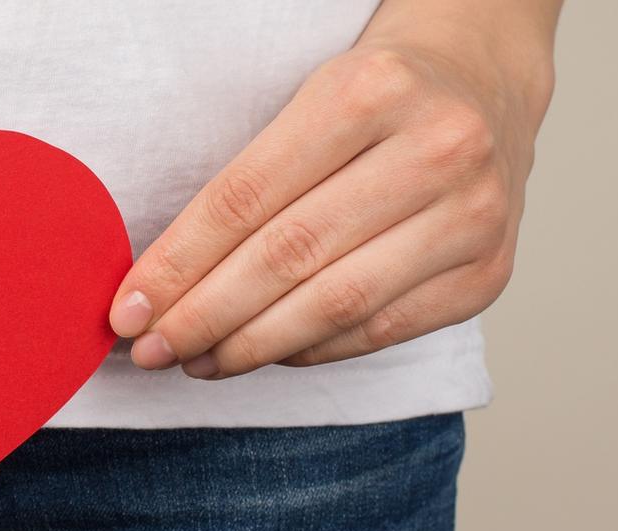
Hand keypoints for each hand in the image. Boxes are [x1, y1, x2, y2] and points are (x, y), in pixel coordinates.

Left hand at [109, 6, 556, 379]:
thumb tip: (156, 286)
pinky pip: (379, 331)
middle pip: (288, 257)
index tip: (128, 309)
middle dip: (203, 315)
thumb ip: (241, 186)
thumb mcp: (304, 104)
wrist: (482, 85)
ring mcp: (473, 215)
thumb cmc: (371, 100)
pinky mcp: (489, 273)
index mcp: (368, 91)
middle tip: (151, 349)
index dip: (178, 263)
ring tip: (197, 360)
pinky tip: (264, 353)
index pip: (246, 198)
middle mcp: (435, 149)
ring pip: (335, 304)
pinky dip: (310, 350)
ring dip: (250, 345)